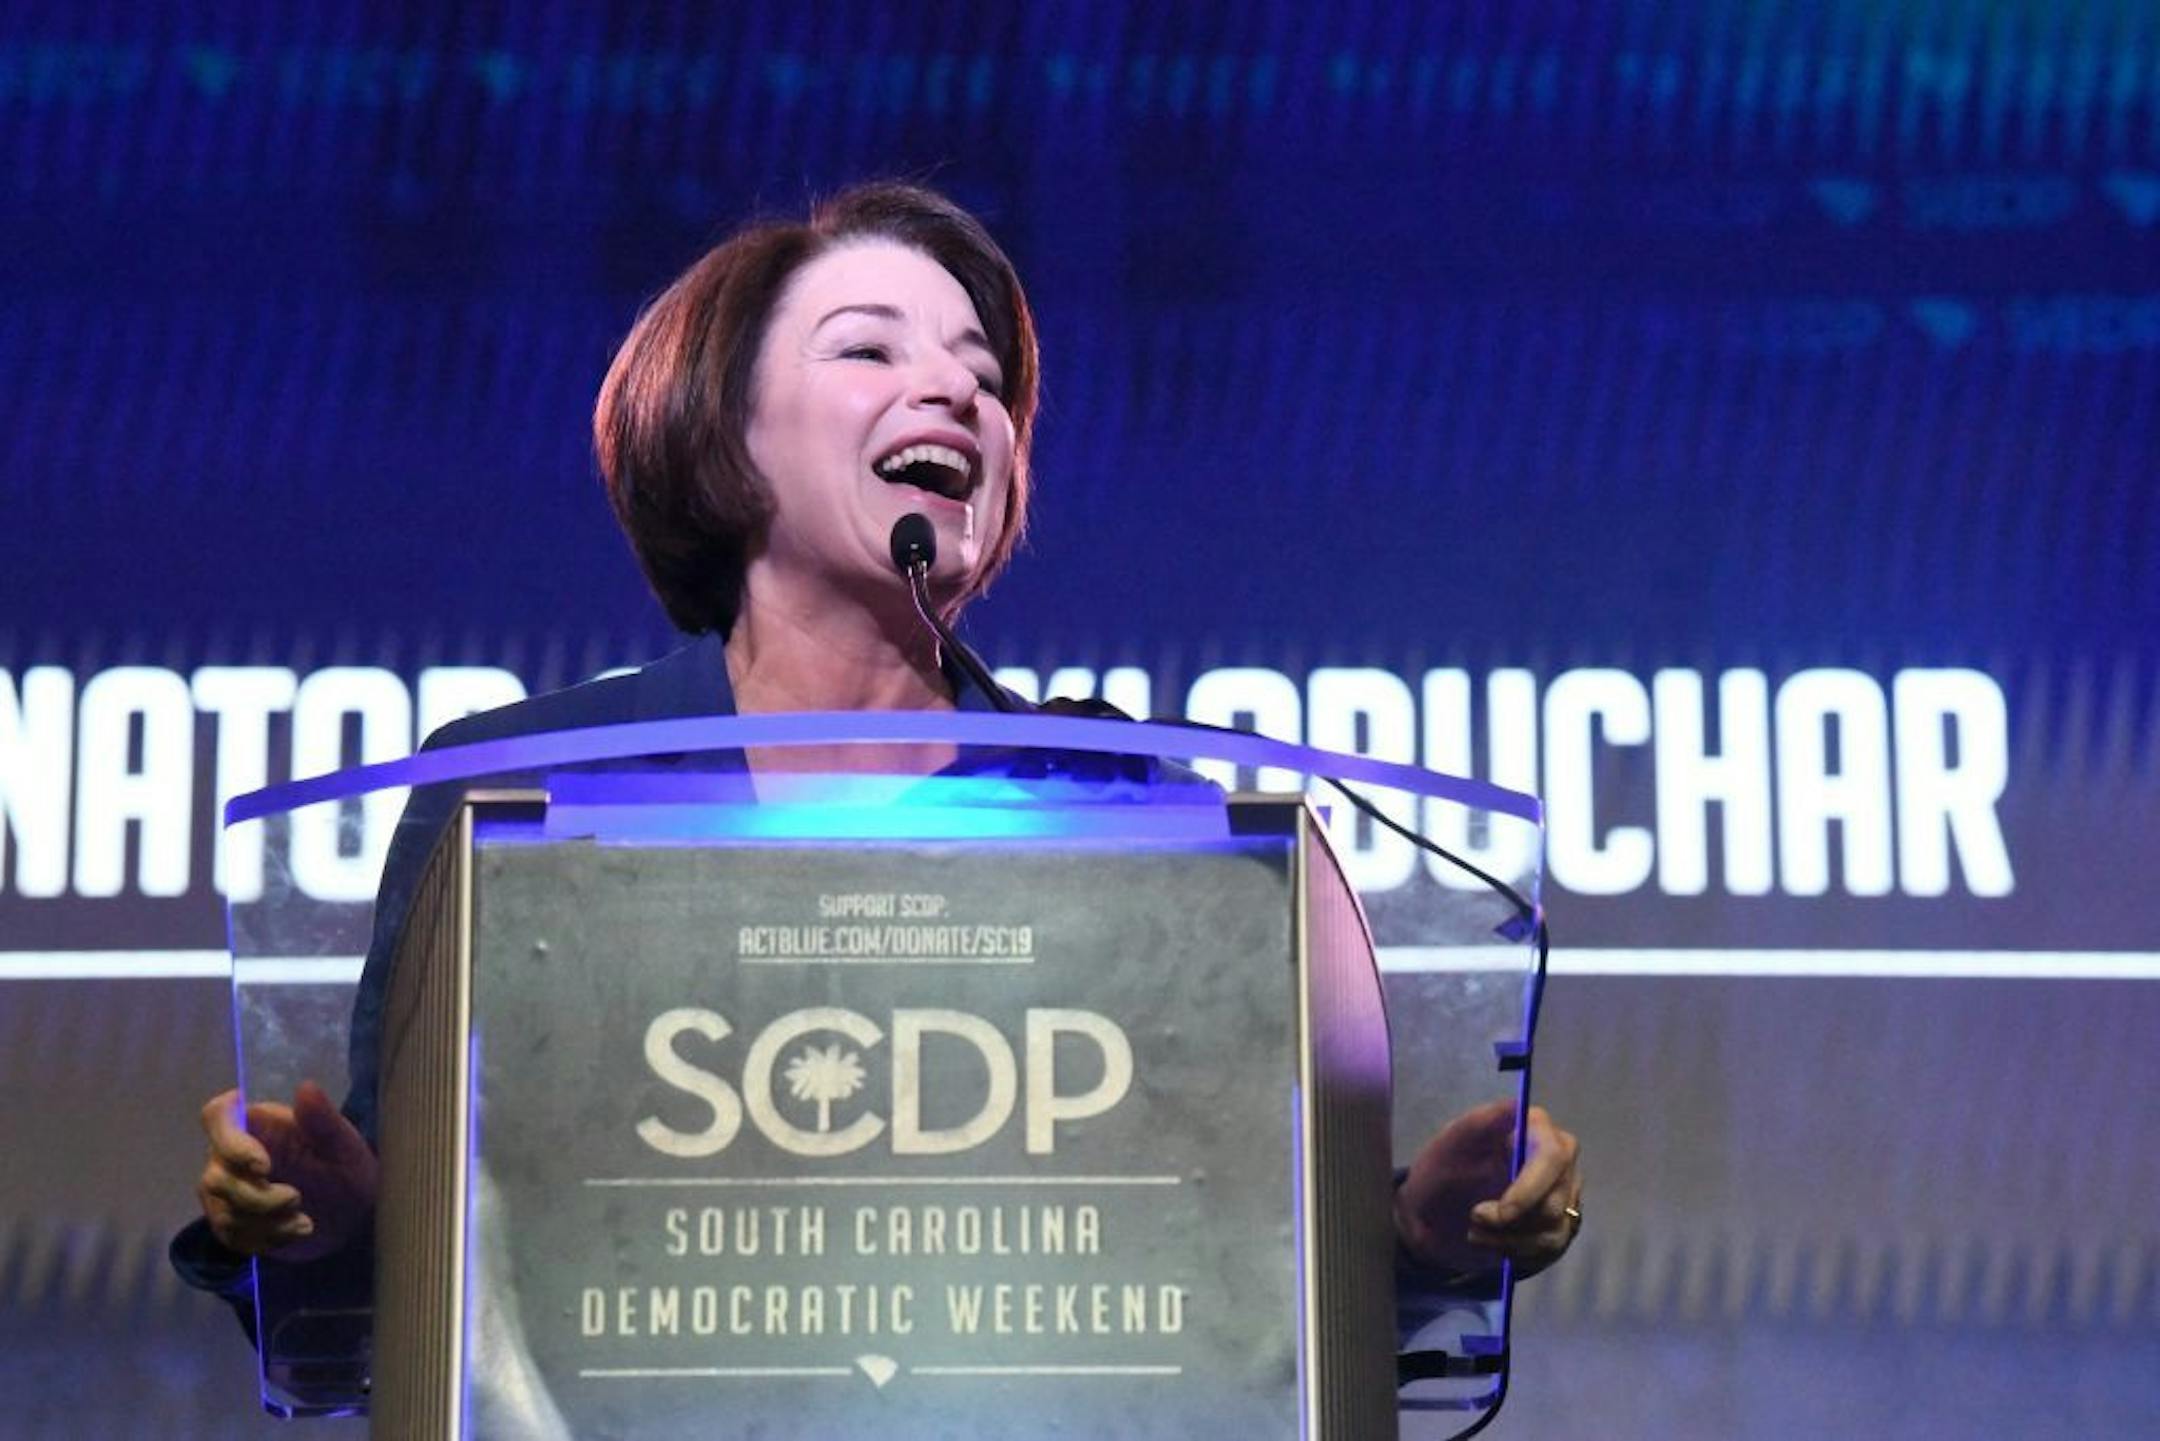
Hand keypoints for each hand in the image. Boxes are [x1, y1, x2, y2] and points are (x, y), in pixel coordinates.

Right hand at [196, 1080, 378, 1262]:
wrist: (352, 1214)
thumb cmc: (344, 1167)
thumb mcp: (344, 1145)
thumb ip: (323, 1119)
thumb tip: (305, 1087)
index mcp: (257, 1123)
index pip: (217, 1116)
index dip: (231, 1142)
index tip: (264, 1165)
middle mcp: (230, 1155)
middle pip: (217, 1177)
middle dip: (258, 1197)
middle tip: (297, 1198)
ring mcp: (226, 1192)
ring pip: (224, 1211)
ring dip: (266, 1222)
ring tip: (306, 1222)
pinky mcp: (230, 1223)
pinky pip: (233, 1237)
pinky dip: (266, 1239)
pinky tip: (295, 1233)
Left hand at [1395, 1098, 1581, 1278]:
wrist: (1438, 1209)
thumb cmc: (1444, 1169)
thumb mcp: (1450, 1143)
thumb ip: (1478, 1123)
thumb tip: (1513, 1106)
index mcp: (1537, 1129)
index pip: (1552, 1158)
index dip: (1526, 1191)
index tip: (1490, 1214)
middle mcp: (1561, 1160)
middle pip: (1554, 1204)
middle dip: (1508, 1223)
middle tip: (1473, 1222)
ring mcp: (1566, 1193)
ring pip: (1553, 1232)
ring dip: (1508, 1242)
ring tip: (1476, 1234)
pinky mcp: (1562, 1225)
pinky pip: (1551, 1250)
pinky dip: (1516, 1254)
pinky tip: (1494, 1244)